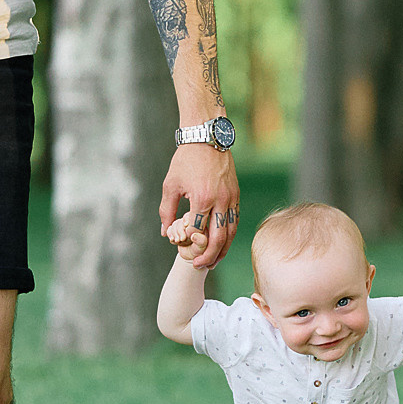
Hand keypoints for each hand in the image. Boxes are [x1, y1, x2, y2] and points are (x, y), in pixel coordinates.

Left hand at [162, 142, 239, 269]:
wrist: (207, 137)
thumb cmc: (186, 160)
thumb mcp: (170, 185)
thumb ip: (167, 211)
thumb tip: (166, 232)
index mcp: (202, 198)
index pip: (198, 232)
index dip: (190, 245)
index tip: (182, 252)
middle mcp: (220, 200)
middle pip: (219, 238)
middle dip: (210, 256)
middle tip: (201, 266)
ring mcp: (231, 198)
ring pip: (231, 231)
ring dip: (223, 249)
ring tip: (214, 261)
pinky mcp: (236, 195)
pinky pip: (235, 220)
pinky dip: (230, 235)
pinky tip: (223, 243)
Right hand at [165, 215, 208, 256]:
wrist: (191, 255)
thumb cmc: (199, 250)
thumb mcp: (201, 247)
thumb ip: (200, 241)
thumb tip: (194, 235)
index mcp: (199, 224)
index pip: (192, 216)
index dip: (187, 219)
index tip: (185, 225)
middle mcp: (191, 223)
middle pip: (182, 220)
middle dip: (179, 230)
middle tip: (181, 239)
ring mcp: (183, 226)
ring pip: (175, 224)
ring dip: (174, 233)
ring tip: (177, 241)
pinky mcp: (176, 230)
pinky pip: (170, 228)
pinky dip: (170, 234)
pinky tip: (172, 240)